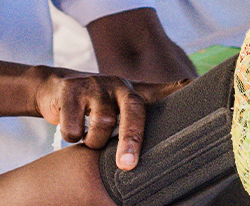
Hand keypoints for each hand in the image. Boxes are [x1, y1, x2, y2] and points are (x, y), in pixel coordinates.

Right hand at [29, 67, 186, 170]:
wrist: (54, 88)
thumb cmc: (95, 104)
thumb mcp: (120, 105)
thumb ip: (146, 112)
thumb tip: (178, 115)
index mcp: (135, 93)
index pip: (163, 93)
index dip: (181, 92)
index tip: (195, 90)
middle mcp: (119, 85)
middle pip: (133, 112)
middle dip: (132, 140)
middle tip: (127, 165)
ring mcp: (95, 85)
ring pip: (102, 125)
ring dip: (94, 141)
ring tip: (90, 139)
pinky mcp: (71, 89)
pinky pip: (73, 127)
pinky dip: (72, 136)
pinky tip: (72, 128)